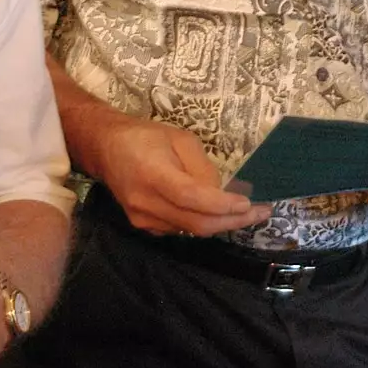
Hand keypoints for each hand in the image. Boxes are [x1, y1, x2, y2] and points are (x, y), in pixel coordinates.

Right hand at [98, 119, 271, 235]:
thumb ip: (202, 167)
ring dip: (221, 223)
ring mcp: (142, 219)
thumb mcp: (180, 139)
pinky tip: (217, 212)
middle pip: (196, 223)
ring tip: (246, 212)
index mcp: (153, 173)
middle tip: (260, 213)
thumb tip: (222, 193)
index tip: (248, 203)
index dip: (222, 204)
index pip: (191, 197)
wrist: (106, 149)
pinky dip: (202, 222)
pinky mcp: (143, 226)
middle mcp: (146, 202)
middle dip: (233, 221)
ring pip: (191, 230)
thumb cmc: (146, 137)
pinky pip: (180, 229)